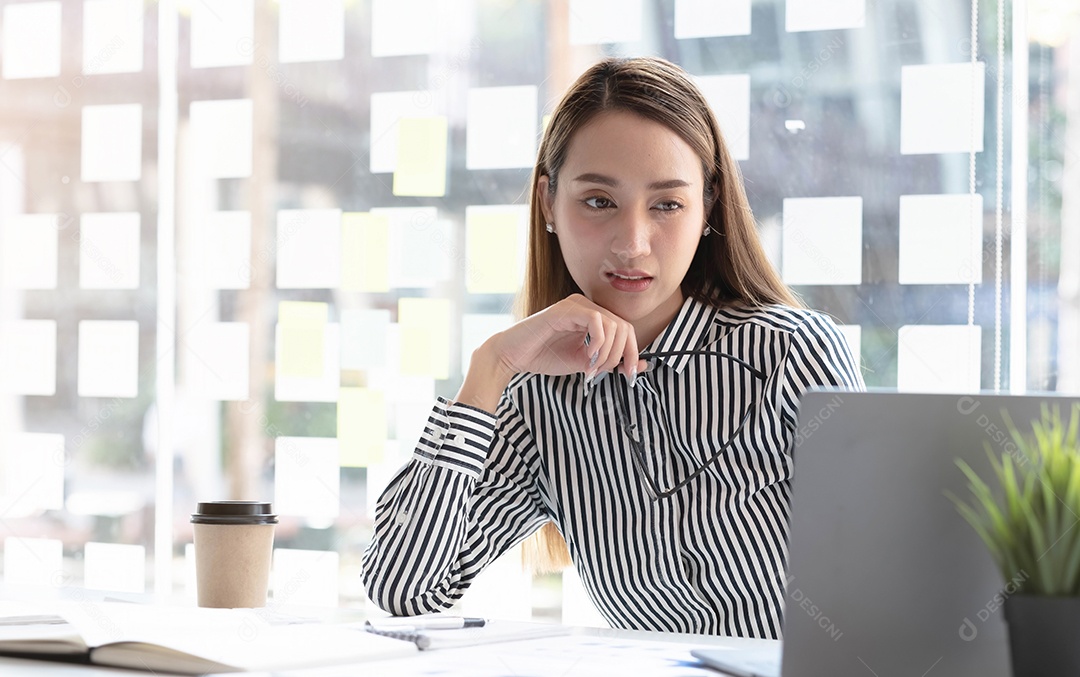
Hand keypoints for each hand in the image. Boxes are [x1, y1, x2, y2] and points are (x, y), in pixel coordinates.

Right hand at [488, 294, 646, 382]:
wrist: (514, 356)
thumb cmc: (545, 357)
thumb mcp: (585, 364)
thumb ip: (610, 363)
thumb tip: (641, 366)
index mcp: (593, 317)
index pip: (626, 329)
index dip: (632, 352)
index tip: (629, 375)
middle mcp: (587, 306)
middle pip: (624, 326)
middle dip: (622, 355)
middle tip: (606, 373)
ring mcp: (576, 305)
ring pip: (613, 324)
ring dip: (608, 352)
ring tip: (591, 368)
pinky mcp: (565, 309)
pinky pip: (596, 320)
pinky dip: (599, 342)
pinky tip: (587, 356)